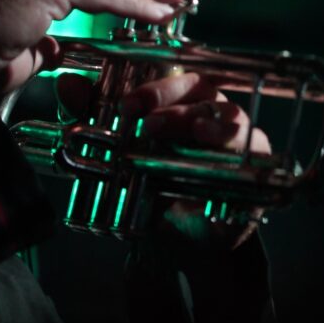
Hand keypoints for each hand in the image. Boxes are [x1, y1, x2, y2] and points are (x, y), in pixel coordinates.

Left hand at [57, 71, 270, 248]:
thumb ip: (92, 117)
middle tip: (145, 121)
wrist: (176, 243)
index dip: (155, 87)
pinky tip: (215, 153)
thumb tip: (67, 84)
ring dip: (209, 122)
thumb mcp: (116, 153)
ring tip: (191, 131)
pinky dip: (234, 148)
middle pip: (204, 91)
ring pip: (233, 117)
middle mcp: (214, 113)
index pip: (177, 79)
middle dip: (174, 103)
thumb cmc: (151, 188)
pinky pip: (254, 150)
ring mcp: (239, 138)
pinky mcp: (256, 167)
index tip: (126, 105)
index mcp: (185, 103)